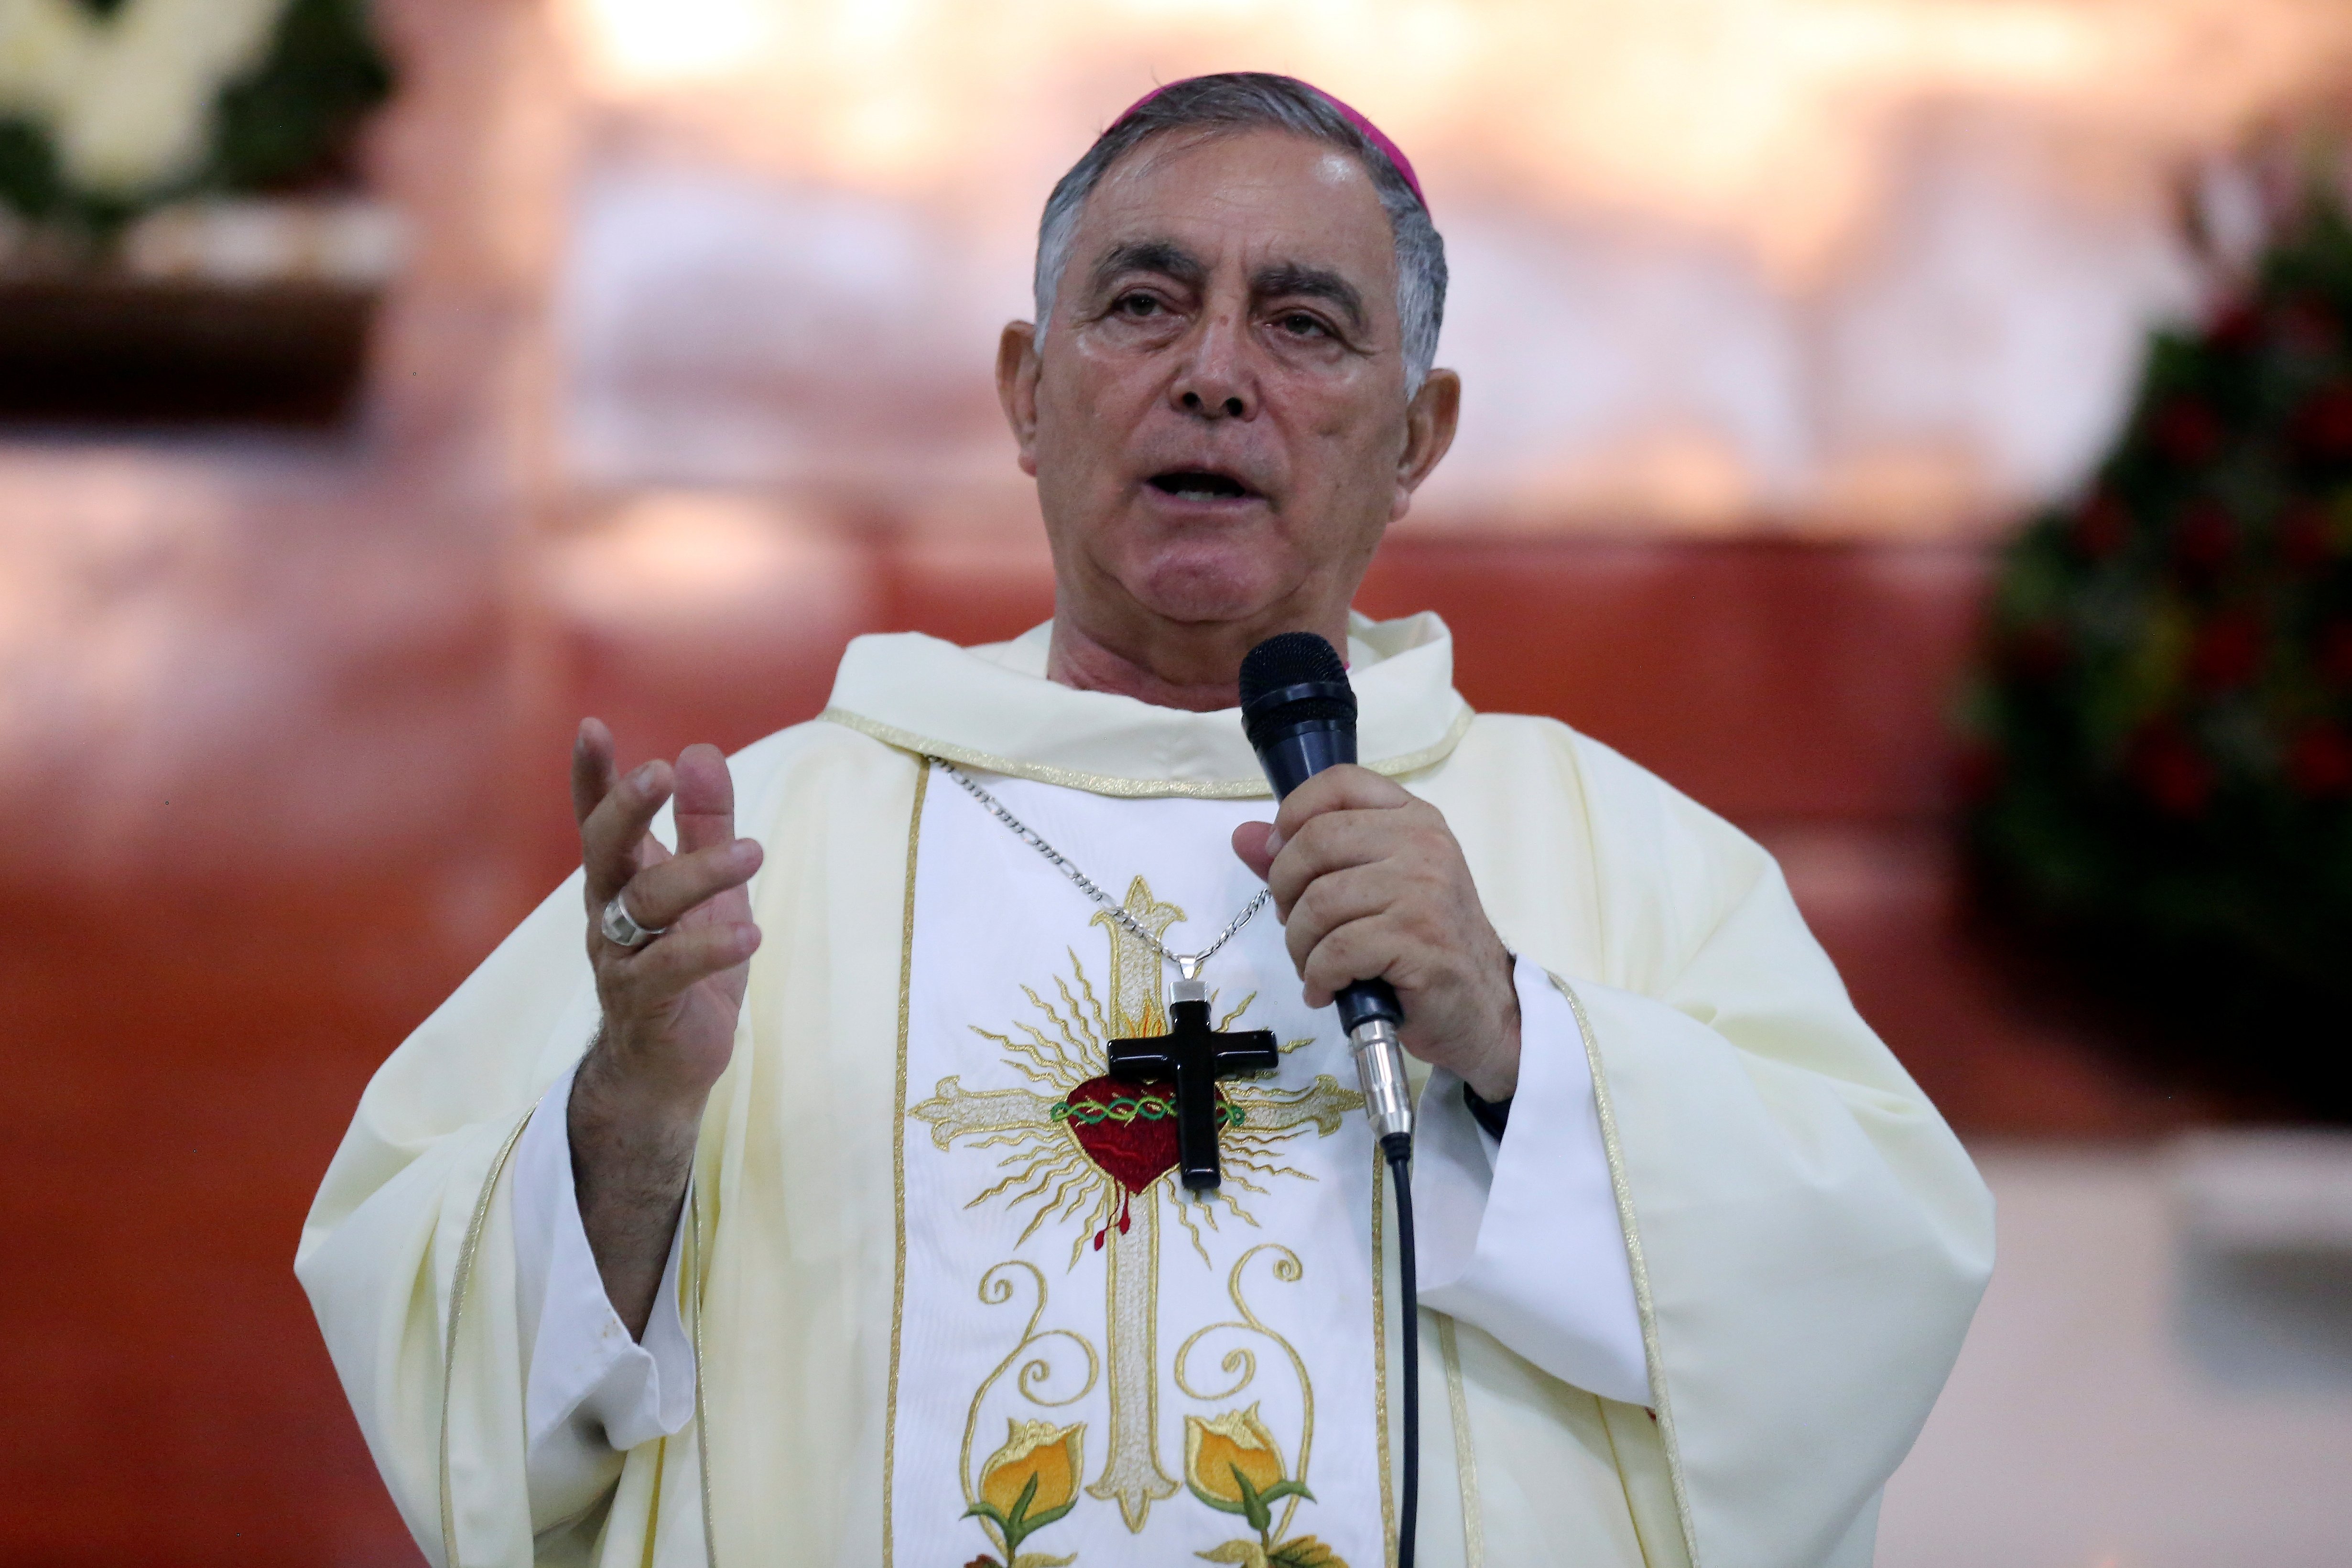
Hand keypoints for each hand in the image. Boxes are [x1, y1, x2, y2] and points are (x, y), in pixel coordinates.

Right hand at [567, 718, 762, 1333]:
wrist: (665, 1069)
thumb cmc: (686, 967)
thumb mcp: (706, 890)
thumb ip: (704, 825)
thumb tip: (701, 751)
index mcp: (622, 880)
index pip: (598, 820)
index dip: (591, 776)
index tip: (590, 726)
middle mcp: (608, 914)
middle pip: (605, 851)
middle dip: (627, 808)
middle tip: (661, 772)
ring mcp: (619, 960)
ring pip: (645, 905)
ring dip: (697, 872)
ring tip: (754, 851)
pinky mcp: (642, 1006)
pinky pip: (669, 971)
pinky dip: (709, 948)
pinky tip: (750, 931)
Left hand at [1233, 766, 1519, 1100]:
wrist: (1480, 1006)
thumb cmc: (1422, 944)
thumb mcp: (1370, 889)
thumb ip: (1306, 860)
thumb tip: (1243, 836)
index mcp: (1413, 818)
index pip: (1339, 782)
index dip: (1292, 814)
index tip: (1280, 856)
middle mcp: (1423, 843)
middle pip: (1315, 842)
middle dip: (1286, 891)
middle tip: (1297, 927)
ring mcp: (1424, 889)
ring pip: (1319, 902)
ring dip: (1300, 945)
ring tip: (1316, 967)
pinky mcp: (1418, 938)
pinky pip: (1335, 950)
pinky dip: (1319, 977)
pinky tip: (1329, 989)